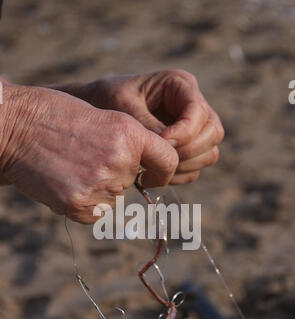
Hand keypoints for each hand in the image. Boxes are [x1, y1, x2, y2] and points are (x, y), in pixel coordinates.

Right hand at [0, 81, 177, 222]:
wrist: (14, 126)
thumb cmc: (55, 117)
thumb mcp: (102, 118)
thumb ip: (129, 145)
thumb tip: (145, 176)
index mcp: (129, 133)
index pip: (167, 161)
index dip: (162, 172)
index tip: (153, 176)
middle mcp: (120, 160)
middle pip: (132, 182)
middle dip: (114, 175)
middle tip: (84, 157)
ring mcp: (100, 184)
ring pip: (114, 199)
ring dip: (98, 190)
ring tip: (70, 167)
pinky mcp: (79, 205)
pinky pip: (96, 214)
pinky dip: (83, 204)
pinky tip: (64, 183)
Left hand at [60, 69, 223, 183]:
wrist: (98, 111)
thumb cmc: (106, 100)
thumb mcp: (122, 105)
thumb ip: (146, 124)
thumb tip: (169, 147)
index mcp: (180, 85)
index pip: (198, 111)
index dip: (184, 132)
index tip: (161, 144)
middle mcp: (193, 105)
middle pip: (212, 133)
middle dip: (187, 151)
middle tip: (157, 158)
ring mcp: (194, 129)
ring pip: (209, 153)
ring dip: (185, 165)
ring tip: (153, 169)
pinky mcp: (188, 149)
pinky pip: (196, 168)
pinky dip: (180, 176)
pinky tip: (155, 173)